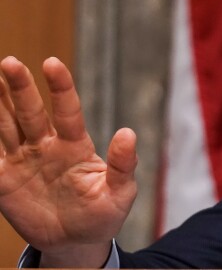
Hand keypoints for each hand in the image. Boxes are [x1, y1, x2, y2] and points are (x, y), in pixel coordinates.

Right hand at [0, 57, 137, 266]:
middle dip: (19, 87)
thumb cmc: (103, 213)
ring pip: (6, 126)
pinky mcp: (3, 180)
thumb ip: (123, 165)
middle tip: (9, 62)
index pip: (67, 110)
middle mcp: (46, 146)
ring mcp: (23, 160)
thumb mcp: (119, 193)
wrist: (76, 241)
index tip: (52, 63)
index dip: (60, 87)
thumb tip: (128, 133)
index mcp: (75, 145)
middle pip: (30, 112)